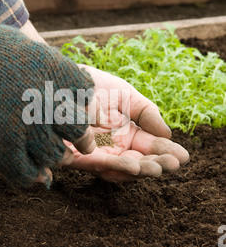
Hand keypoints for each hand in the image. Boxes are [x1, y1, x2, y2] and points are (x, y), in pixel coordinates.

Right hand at [0, 3, 96, 188]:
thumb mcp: (22, 48)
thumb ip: (49, 69)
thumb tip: (64, 89)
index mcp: (56, 73)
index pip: (85, 95)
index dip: (83, 105)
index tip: (78, 111)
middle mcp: (48, 103)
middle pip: (79, 130)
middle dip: (83, 140)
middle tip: (83, 145)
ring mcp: (27, 131)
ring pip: (58, 156)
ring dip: (59, 159)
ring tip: (59, 159)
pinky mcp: (3, 153)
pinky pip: (28, 175)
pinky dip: (33, 176)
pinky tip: (34, 175)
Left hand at [60, 65, 189, 182]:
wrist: (62, 76)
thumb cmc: (94, 84)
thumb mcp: (127, 96)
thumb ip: (147, 113)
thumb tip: (167, 134)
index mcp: (127, 133)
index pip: (151, 146)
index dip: (167, 152)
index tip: (183, 157)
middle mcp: (114, 146)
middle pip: (139, 162)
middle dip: (157, 164)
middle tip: (173, 164)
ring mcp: (97, 152)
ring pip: (122, 169)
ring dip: (141, 170)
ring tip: (158, 167)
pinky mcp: (78, 155)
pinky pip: (98, 166)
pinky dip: (116, 168)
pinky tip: (134, 165)